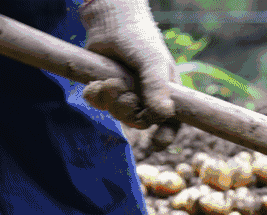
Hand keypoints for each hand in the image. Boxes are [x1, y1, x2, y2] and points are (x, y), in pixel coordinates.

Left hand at [79, 0, 179, 147]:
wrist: (110, 20)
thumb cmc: (139, 38)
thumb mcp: (152, 62)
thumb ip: (157, 87)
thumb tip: (165, 114)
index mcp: (166, 93)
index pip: (171, 123)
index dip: (165, 135)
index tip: (156, 143)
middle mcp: (147, 97)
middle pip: (139, 121)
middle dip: (129, 109)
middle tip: (124, 90)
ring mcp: (126, 94)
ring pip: (117, 113)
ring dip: (111, 99)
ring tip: (110, 80)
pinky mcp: (105, 89)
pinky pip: (98, 104)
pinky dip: (95, 96)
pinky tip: (96, 83)